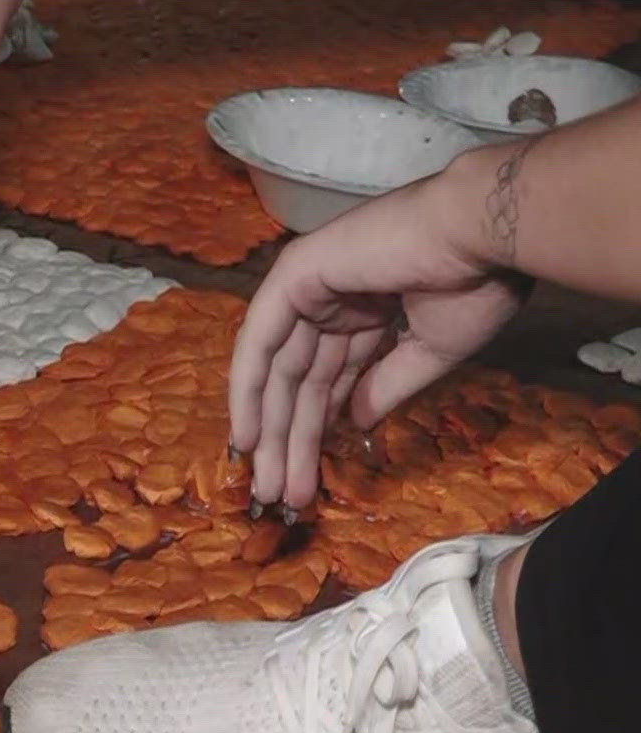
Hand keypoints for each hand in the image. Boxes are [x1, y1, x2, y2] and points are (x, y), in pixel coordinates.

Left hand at [228, 146, 533, 509]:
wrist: (485, 235)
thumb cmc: (476, 283)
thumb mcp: (430, 350)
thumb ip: (386, 386)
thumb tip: (354, 424)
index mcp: (366, 310)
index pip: (329, 378)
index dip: (319, 429)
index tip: (312, 480)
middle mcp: (331, 298)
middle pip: (300, 382)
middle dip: (291, 442)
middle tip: (282, 497)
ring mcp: (308, 284)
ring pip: (279, 371)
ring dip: (273, 431)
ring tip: (270, 487)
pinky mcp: (294, 276)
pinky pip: (261, 341)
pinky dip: (249, 388)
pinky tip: (248, 436)